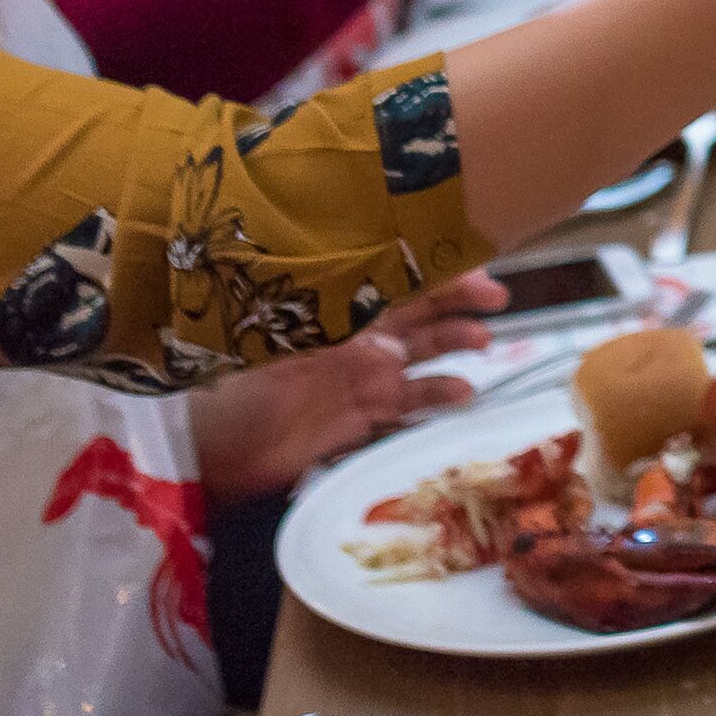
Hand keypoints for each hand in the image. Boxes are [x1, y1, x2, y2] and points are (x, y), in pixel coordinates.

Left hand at [184, 272, 501, 506]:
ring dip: (455, 345)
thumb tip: (369, 274)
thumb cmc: (238, 386)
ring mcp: (363, 376)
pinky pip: (412, 401)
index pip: (395, 278)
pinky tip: (463, 392)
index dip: (434, 269)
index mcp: (335, 310)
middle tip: (499, 300)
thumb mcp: (280, 338)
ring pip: (423, 353)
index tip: (472, 262)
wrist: (216, 453)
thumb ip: (327, 310)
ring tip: (483, 346)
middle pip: (419, 311)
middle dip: (460, 302)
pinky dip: (439, 395)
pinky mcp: (364, 416)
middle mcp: (356, 336)